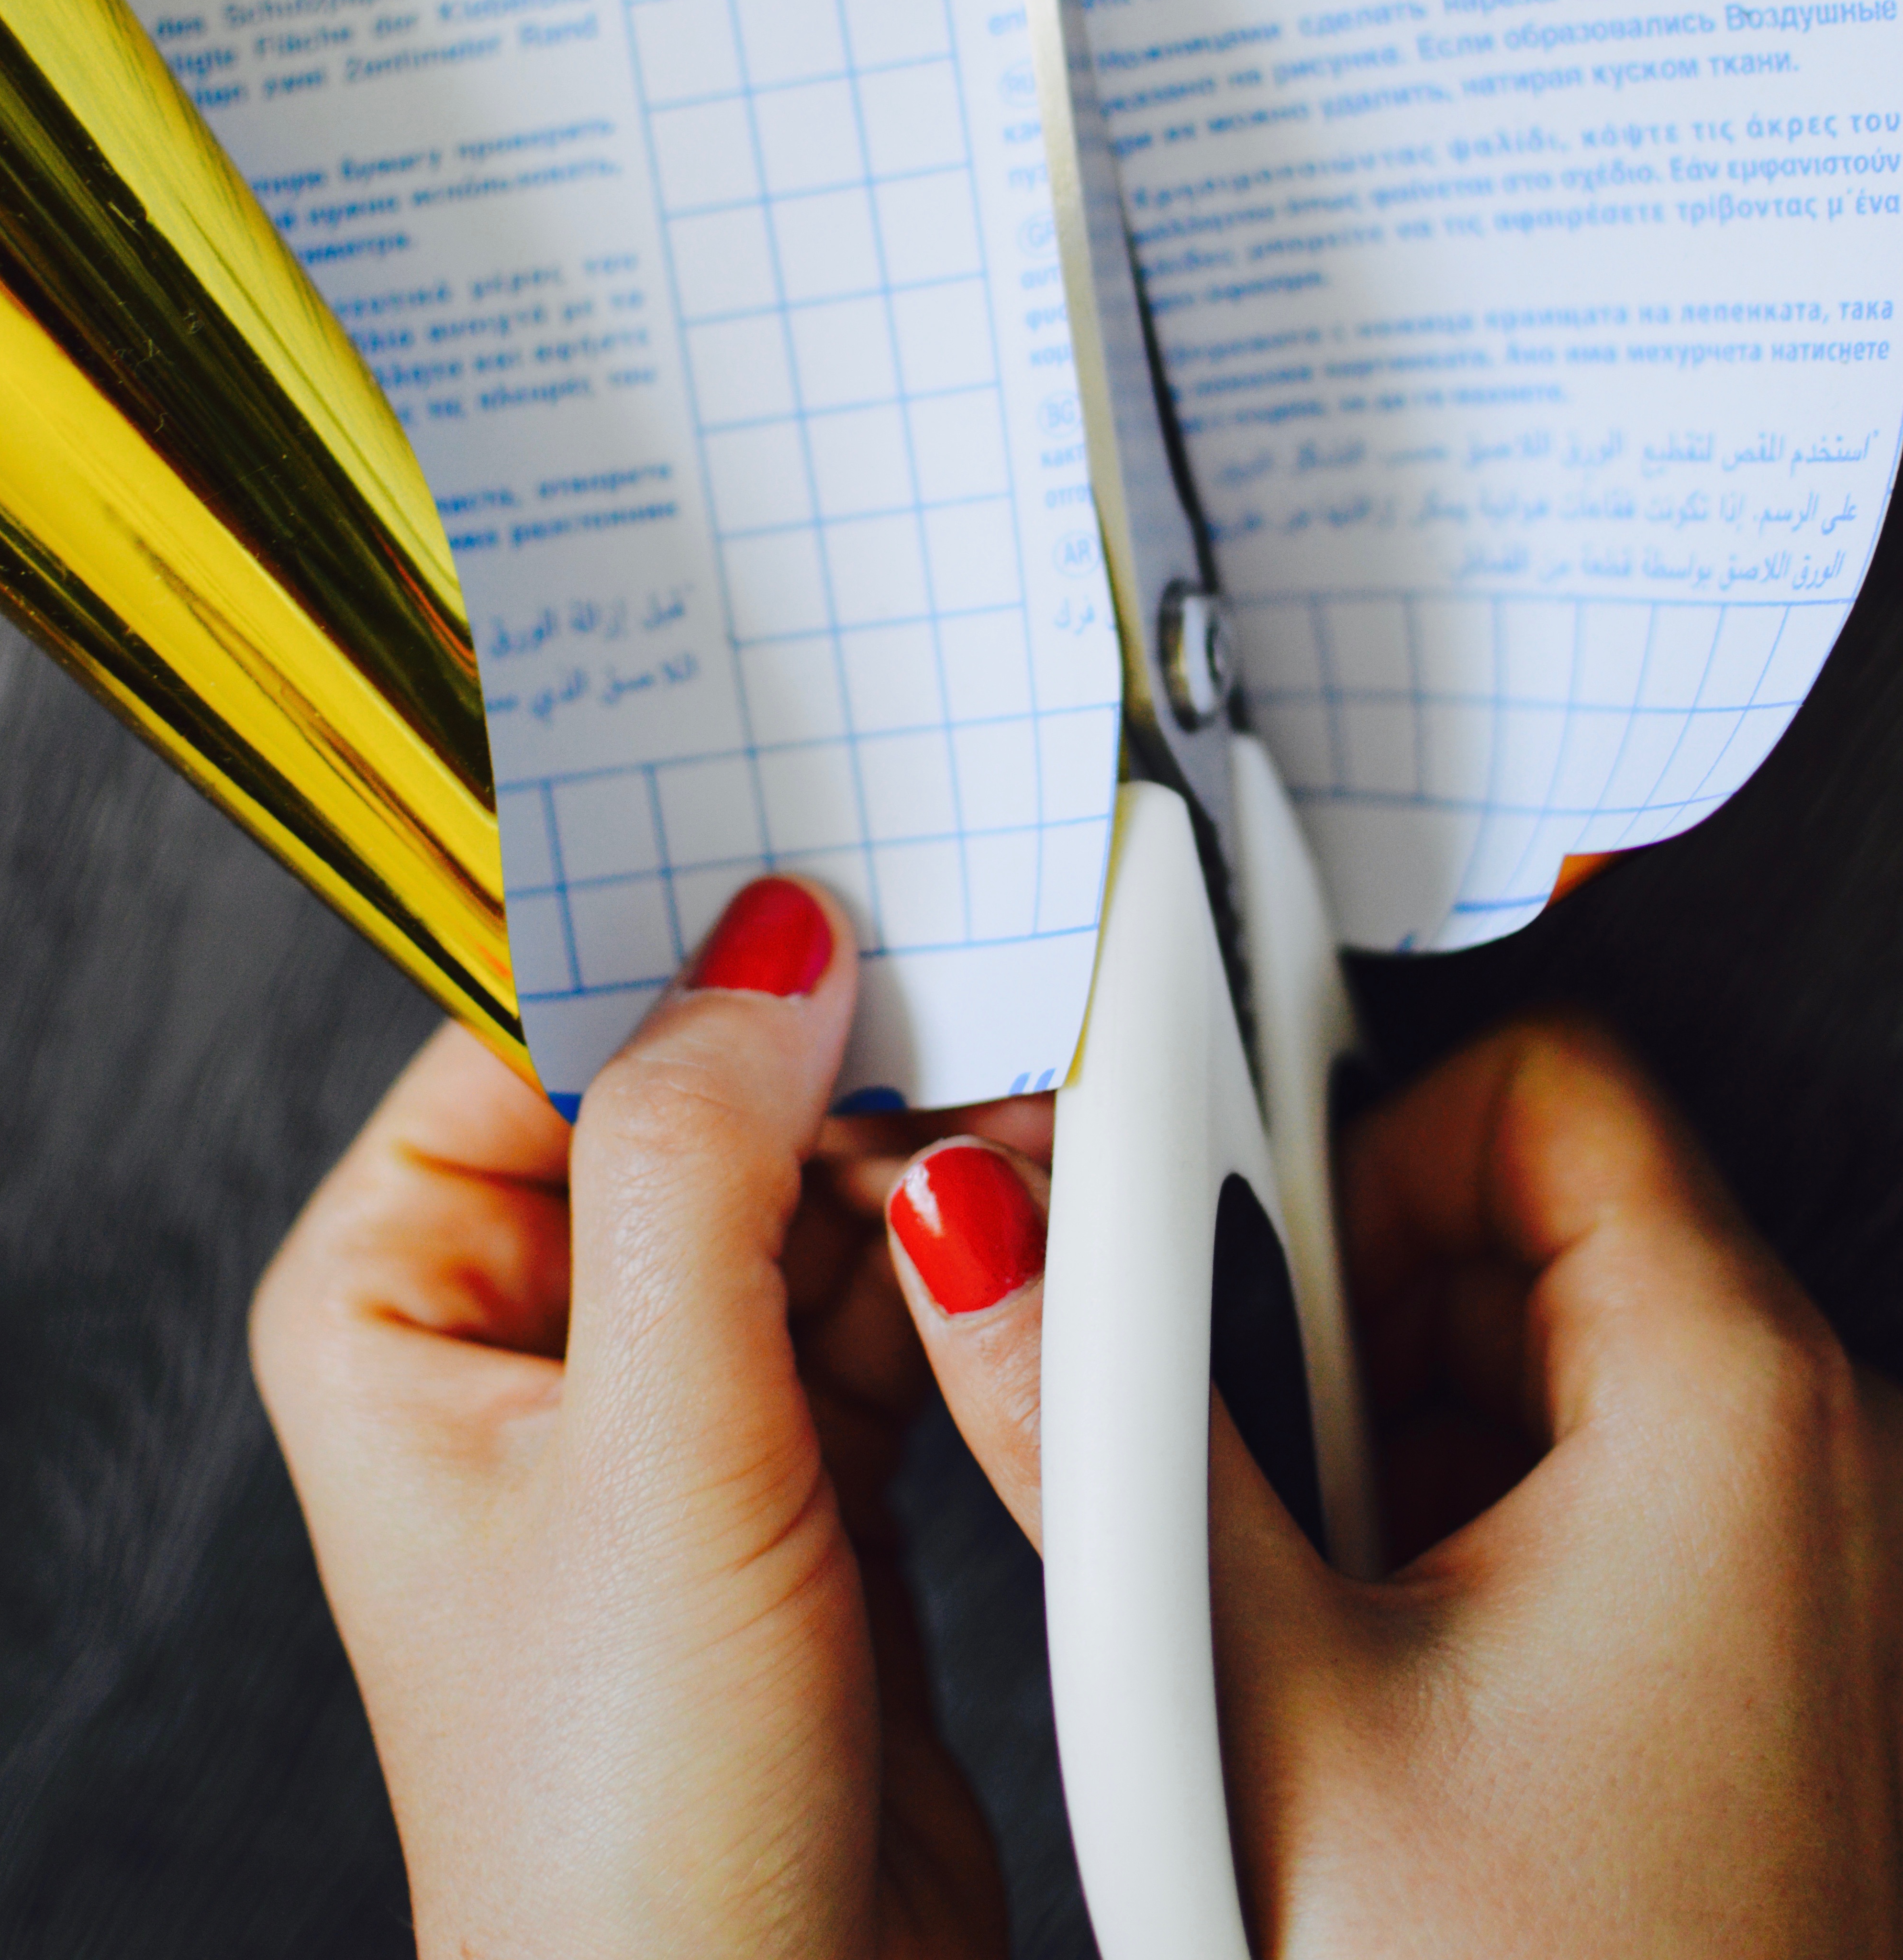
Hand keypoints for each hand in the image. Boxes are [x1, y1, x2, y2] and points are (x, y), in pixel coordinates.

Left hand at [252, 874, 1046, 1958]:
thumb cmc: (632, 1829)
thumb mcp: (660, 1449)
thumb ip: (698, 1165)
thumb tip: (761, 948)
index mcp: (402, 1299)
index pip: (529, 1032)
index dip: (675, 942)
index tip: (818, 858)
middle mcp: (522, 1334)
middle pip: (686, 1096)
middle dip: (833, 1054)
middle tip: (968, 977)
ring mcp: (667, 1395)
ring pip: (800, 1184)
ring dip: (912, 1143)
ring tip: (1018, 1099)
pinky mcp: (798, 1458)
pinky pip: (874, 1287)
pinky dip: (952, 1246)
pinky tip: (1016, 1216)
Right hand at [889, 1020, 1902, 1956]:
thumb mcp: (1262, 1698)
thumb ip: (1099, 1437)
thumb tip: (978, 1249)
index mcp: (1727, 1398)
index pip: (1542, 1080)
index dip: (1362, 1133)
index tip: (1240, 1244)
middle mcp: (1801, 1448)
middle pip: (1530, 1208)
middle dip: (1347, 1300)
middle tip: (1242, 1448)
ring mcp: (1790, 1551)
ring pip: (1540, 1347)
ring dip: (1383, 1419)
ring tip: (1298, 1583)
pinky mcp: (1751, 1641)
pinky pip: (1584, 1473)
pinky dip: (1453, 1510)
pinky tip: (1373, 1652)